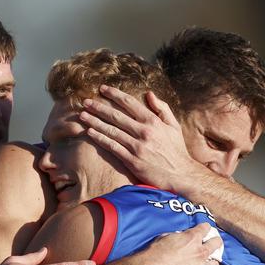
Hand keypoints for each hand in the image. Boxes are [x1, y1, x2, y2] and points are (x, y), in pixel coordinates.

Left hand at [79, 85, 202, 191]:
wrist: (181, 175)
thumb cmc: (177, 151)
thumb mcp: (174, 126)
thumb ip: (162, 108)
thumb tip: (149, 94)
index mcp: (154, 121)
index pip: (130, 103)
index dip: (114, 95)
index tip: (102, 89)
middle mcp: (144, 132)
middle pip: (116, 116)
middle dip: (99, 107)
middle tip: (86, 101)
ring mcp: (137, 147)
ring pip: (111, 130)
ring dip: (94, 122)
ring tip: (82, 115)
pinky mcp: (132, 161)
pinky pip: (112, 147)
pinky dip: (100, 139)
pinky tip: (90, 132)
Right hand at [130, 223, 221, 264]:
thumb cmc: (154, 254)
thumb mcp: (165, 237)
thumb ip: (178, 237)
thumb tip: (182, 238)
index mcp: (192, 238)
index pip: (205, 228)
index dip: (204, 228)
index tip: (203, 230)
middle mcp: (200, 252)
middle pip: (217, 243)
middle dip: (215, 242)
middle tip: (211, 244)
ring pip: (215, 264)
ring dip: (210, 263)